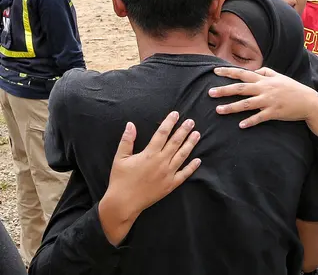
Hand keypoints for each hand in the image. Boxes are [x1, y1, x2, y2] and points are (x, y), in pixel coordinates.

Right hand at [98, 112, 200, 244]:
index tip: (175, 114)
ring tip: (197, 134)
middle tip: (191, 121)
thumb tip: (131, 124)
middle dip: (184, 130)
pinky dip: (192, 167)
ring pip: (182, 156)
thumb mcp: (120, 158)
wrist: (123, 203)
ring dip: (190, 144)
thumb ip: (127, 140)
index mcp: (149, 154)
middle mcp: (161, 162)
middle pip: (175, 142)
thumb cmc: (120, 180)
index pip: (162, 134)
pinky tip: (198, 160)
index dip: (169, 122)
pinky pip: (184, 174)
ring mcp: (168, 174)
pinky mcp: (170, 185)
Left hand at [210, 67, 317, 138]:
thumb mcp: (280, 77)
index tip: (215, 71)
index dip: (228, 72)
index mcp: (264, 80)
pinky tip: (241, 125)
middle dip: (224, 90)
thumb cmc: (293, 88)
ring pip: (247, 104)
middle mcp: (264, 89)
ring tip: (218, 110)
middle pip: (241, 89)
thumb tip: (256, 69)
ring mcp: (269, 101)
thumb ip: (267, 72)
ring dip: (232, 107)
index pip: (243, 73)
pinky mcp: (274, 113)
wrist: (308, 101)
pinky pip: (259, 117)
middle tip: (210, 92)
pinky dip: (250, 121)